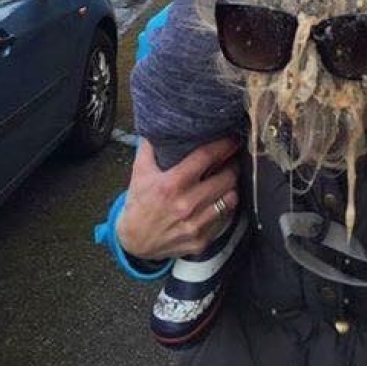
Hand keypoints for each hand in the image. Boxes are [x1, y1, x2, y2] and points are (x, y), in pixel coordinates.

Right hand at [117, 138, 240, 259]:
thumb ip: (150, 146)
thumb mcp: (140, 172)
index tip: (232, 139)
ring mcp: (195, 225)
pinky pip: (225, 219)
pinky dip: (225, 207)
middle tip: (231, 159)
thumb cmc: (140, 203)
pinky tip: (220, 199)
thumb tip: (158, 123)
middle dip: (232, 165)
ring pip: (230, 198)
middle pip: (226, 177)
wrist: (134, 243)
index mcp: (171, 184)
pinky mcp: (201, 241)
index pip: (207, 157)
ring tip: (228, 178)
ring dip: (231, 186)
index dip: (223, 145)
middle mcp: (185, 205)